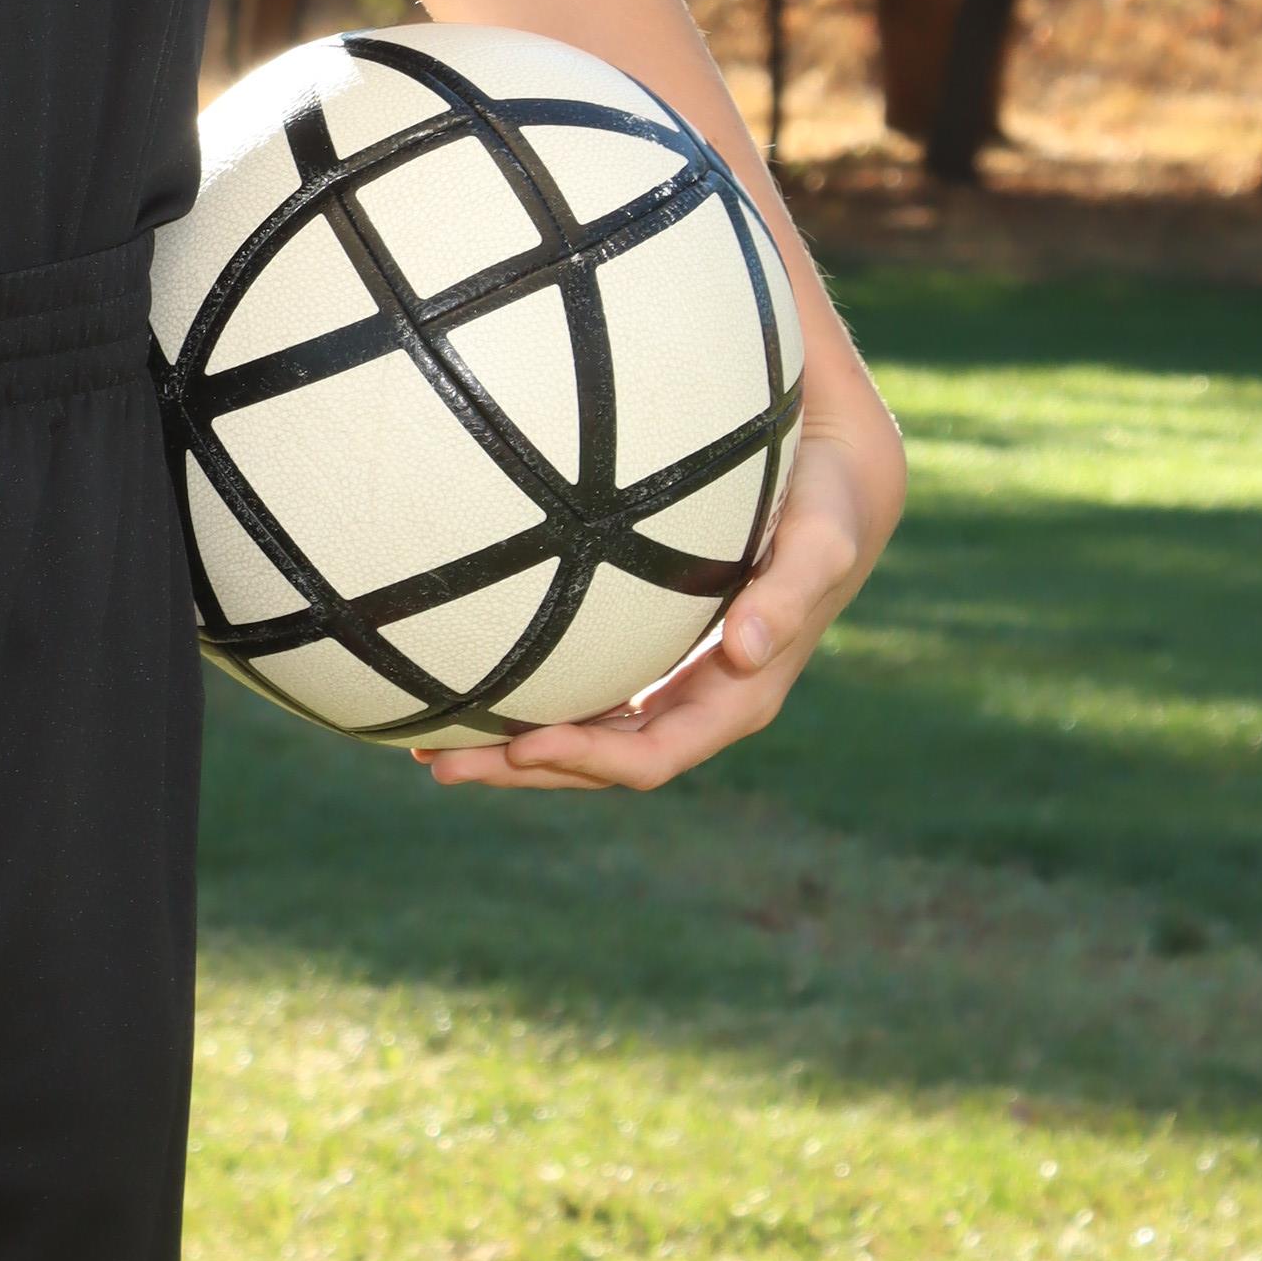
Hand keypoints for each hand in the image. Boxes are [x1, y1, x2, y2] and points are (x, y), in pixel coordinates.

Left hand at [421, 308, 903, 796]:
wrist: (832, 489)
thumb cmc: (823, 511)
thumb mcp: (818, 545)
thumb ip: (788, 593)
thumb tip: (745, 647)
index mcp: (737, 696)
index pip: (653, 755)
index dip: (587, 760)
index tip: (521, 746)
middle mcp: (699, 703)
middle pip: (601, 764)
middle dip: (522, 771)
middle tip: (438, 762)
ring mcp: (671, 683)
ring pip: (582, 738)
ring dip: (511, 751)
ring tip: (428, 745)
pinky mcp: (650, 653)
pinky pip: (583, 697)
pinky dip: (530, 704)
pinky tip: (468, 691)